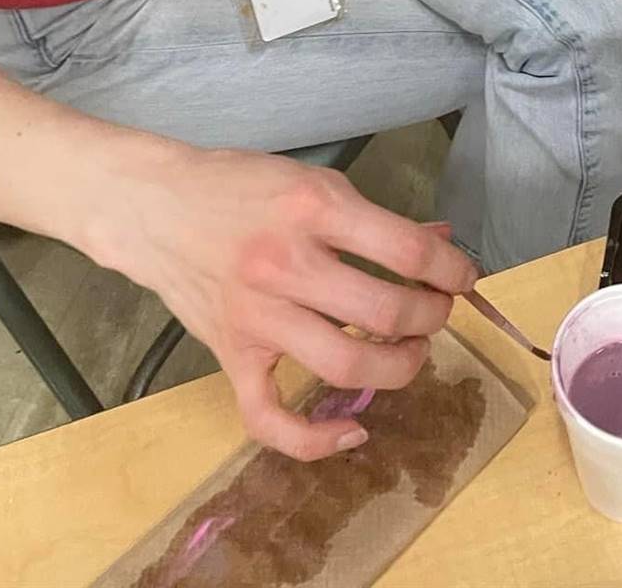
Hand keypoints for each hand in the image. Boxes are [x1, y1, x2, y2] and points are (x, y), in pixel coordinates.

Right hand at [103, 145, 477, 459]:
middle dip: (431, 318)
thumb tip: (438, 244)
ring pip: (345, 364)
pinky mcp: (231, 356)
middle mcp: (286, 265)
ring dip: (398, 367)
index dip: (452, 269)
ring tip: (410, 351)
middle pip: (385, 313)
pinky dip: (315, 439)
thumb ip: (375, 219)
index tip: (465, 276)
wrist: (156, 207)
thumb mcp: (314, 181)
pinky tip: (352, 430)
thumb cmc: (239, 186)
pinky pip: (271, 418)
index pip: (407, 251)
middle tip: (436, 310)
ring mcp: (257, 317)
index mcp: (313, 210)